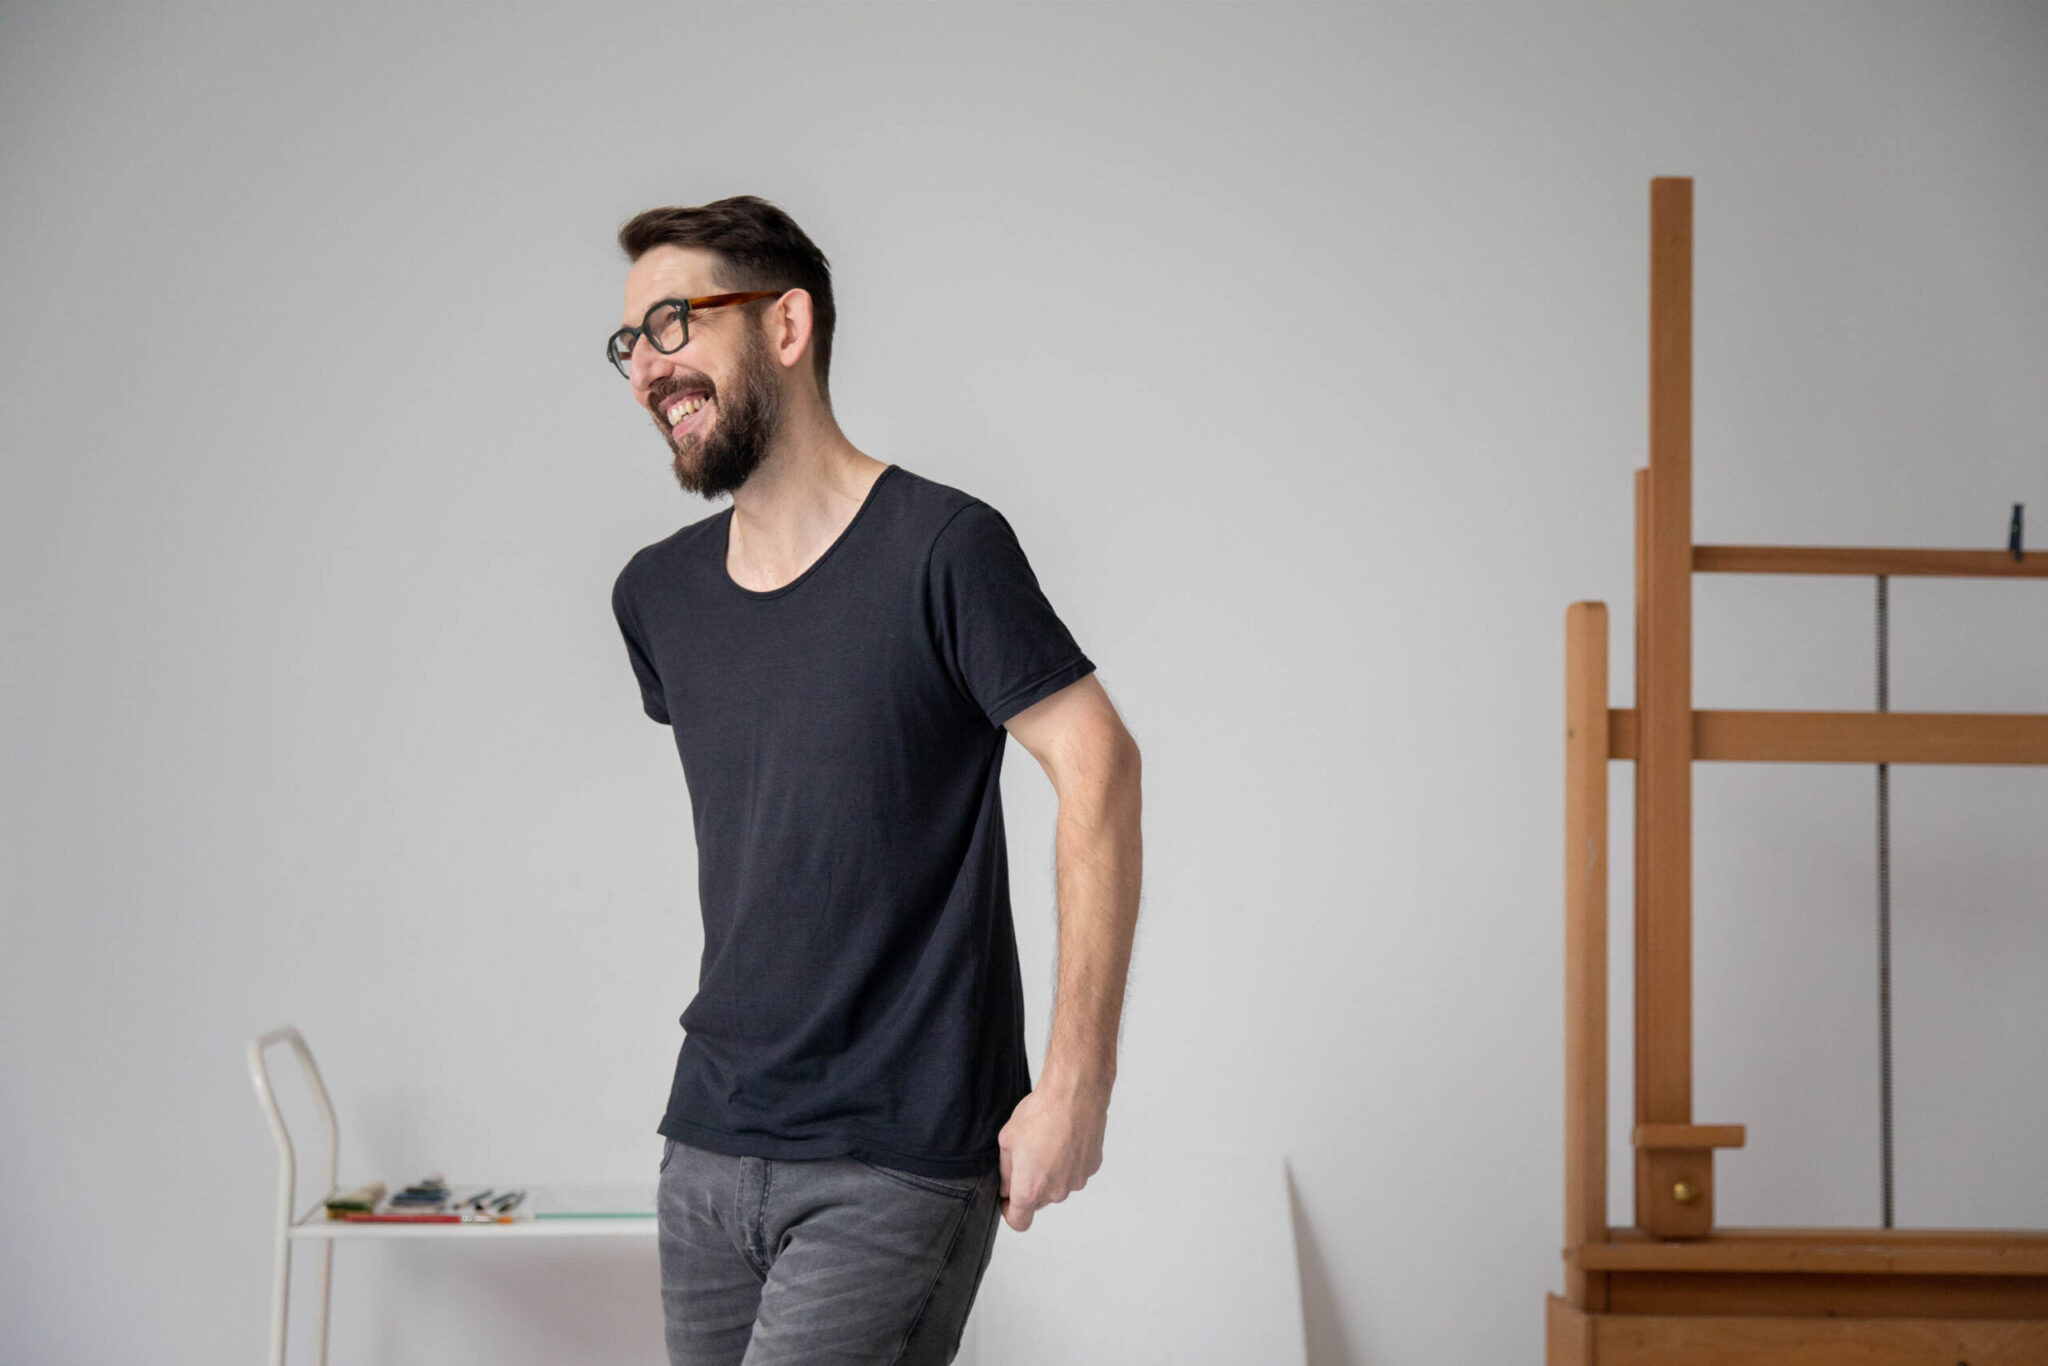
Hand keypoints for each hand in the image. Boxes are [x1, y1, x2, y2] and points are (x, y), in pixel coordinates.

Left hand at [995, 1083, 1106, 1231]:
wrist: (1075, 1094)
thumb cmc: (1041, 1113)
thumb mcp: (1007, 1140)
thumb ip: (1005, 1172)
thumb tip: (1007, 1187)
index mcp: (1030, 1188)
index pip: (1019, 1222)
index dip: (1010, 1211)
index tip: (1008, 1199)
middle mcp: (1055, 1192)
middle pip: (1038, 1201)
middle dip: (1031, 1185)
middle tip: (1028, 1155)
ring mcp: (1076, 1181)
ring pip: (1058, 1186)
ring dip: (1051, 1173)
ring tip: (1048, 1142)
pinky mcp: (1091, 1168)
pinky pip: (1075, 1172)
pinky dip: (1069, 1162)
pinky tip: (1065, 1140)